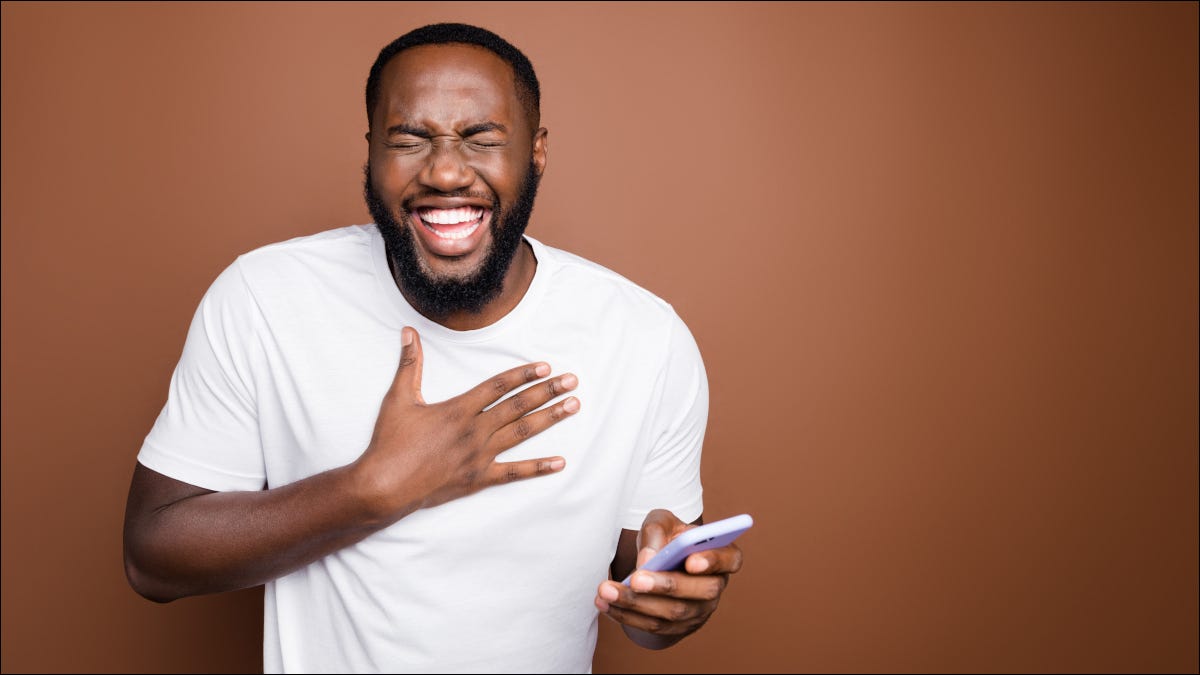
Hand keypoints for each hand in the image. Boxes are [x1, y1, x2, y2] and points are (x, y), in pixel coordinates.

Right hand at [355, 326, 578, 517]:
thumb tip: (408, 332)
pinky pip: (514, 472)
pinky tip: (560, 462)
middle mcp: (474, 431)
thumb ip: (409, 364)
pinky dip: (538, 468)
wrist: (384, 486)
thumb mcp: (398, 398)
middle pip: (518, 406)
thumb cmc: (390, 442)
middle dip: (548, 391)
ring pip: (522, 433)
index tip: (545, 366)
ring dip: (550, 418)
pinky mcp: (478, 479)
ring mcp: (479, 456)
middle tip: (573, 381)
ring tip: (573, 406)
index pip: (498, 386)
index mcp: (458, 409)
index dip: (523, 374)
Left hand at [595, 509, 743, 644]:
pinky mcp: (678, 628)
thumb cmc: (666, 538)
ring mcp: (699, 611)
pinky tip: (605, 602)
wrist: (659, 562)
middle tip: (636, 578)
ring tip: (607, 590)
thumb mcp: (662, 523)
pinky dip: (627, 615)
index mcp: (722, 555)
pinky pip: (654, 627)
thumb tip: (649, 560)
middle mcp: (715, 586)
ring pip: (672, 613)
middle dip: (665, 585)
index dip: (713, 561)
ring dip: (637, 603)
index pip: (730, 559)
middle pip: (700, 591)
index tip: (691, 560)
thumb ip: (657, 532)